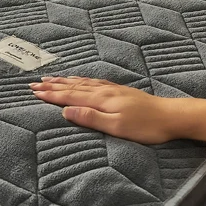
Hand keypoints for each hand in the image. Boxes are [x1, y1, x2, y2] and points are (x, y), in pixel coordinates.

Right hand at [29, 77, 190, 144]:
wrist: (171, 116)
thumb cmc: (145, 126)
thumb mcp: (116, 126)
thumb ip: (91, 117)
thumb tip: (66, 111)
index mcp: (101, 99)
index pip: (70, 96)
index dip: (51, 94)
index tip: (34, 91)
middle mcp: (104, 91)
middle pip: (73, 86)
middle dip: (54, 85)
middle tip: (35, 83)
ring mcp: (113, 90)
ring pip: (83, 83)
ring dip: (65, 81)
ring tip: (52, 78)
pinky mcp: (120, 91)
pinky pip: (93, 82)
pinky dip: (81, 80)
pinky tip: (80, 80)